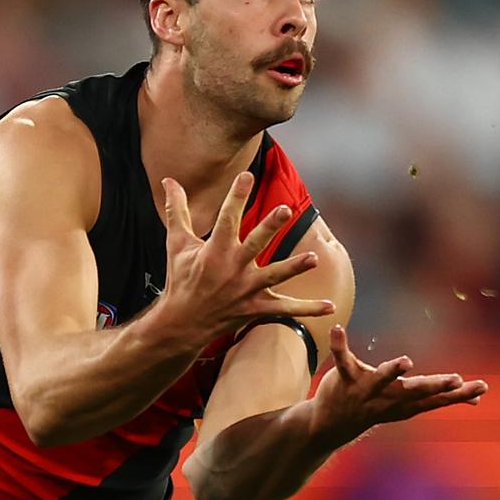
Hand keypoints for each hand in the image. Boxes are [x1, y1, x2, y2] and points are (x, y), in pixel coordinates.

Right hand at [158, 172, 333, 341]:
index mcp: (215, 250)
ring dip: (294, 267)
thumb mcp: (176, 243)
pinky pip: (286, 309)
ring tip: (314, 258)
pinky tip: (330, 307)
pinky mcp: (256, 308)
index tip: (247, 176)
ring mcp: (246, 289)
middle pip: (255, 243)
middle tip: (284, 210)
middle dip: (269, 227)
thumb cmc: (181, 279)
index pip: (227, 218)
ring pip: (274, 276)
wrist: (182, 323)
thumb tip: (168, 180)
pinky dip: (308, 309)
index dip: (236, 196)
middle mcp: (233, 268)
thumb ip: (177, 210)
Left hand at [310, 325, 487, 446]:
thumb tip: (478, 399)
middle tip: (457, 379)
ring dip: (393, 370)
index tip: (482, 386)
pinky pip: (342, 360)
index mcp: (407, 402)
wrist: (332, 425)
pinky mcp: (345, 378)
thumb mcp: (411, 406)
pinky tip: (337, 329)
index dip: (460, 394)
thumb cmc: (380, 408)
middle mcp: (390, 398)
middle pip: (416, 392)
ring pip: (381, 379)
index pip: (438, 399)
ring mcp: (366, 390)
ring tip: (406, 360)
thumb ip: (441, 398)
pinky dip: (340, 345)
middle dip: (437, 386)